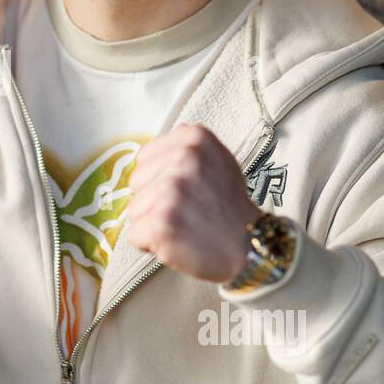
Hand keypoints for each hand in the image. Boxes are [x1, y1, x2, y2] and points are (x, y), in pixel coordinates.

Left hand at [126, 124, 259, 281]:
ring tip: (184, 225)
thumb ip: (186, 149)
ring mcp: (171, 190)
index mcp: (194, 138)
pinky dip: (151, 244)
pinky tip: (178, 240)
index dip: (158, 179)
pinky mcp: (161, 222)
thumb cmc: (229, 207)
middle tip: (186, 210)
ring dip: (153, 223)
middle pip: (135, 183)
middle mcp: (183, 158)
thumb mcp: (218, 160)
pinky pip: (135, 235)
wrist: (250, 245)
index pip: (144, 158)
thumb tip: (152, 152)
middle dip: (153, 200)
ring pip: (134, 210)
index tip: (184, 190)